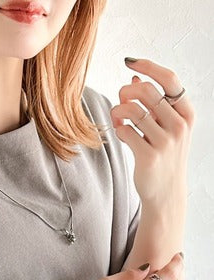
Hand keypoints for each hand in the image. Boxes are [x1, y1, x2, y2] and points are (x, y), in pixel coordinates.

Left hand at [109, 58, 194, 210]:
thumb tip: (133, 78)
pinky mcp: (149, 156)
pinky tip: (119, 132)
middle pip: (146, 91)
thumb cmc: (164, 157)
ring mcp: (165, 141)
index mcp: (186, 114)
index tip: (129, 62)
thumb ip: (153, 104)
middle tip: (120, 101)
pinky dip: (117, 128)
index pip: (169, 79)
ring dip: (118, 111)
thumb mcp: (166, 128)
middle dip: (126, 92)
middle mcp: (179, 125)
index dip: (147, 66)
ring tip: (117, 119)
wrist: (165, 192)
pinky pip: (125, 131)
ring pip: (132, 110)